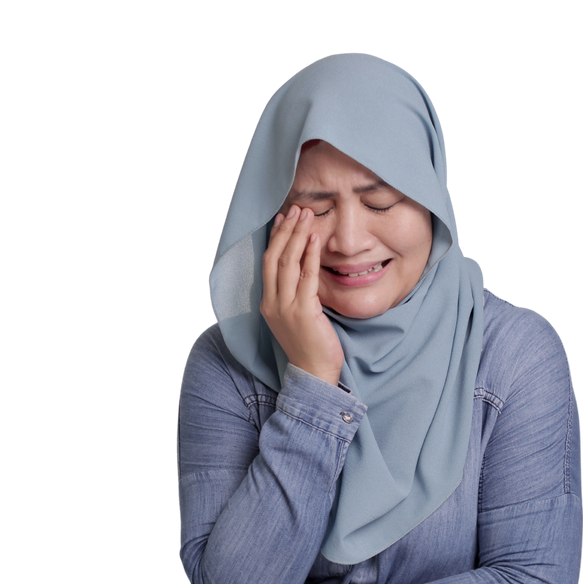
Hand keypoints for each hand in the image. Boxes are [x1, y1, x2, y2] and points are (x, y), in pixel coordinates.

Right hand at [260, 206, 344, 386]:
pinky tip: (315, 239)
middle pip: (274, 258)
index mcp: (267, 303)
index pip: (268, 263)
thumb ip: (294, 295)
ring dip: (297, 236)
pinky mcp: (303, 312)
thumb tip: (302, 269)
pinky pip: (306, 278)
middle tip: (296, 209)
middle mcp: (272, 303)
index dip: (275, 238)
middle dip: (286, 231)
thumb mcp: (294, 317)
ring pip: (287, 263)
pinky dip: (310, 256)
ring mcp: (286, 308)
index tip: (283, 218)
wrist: (313, 373)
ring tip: (306, 216)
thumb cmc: (308, 345)